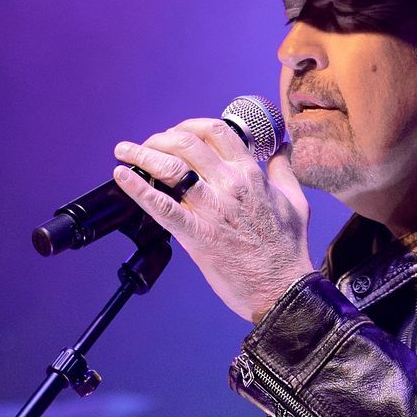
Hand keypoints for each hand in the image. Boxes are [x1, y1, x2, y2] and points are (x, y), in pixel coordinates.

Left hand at [113, 117, 311, 321]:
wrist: (284, 290)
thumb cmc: (289, 250)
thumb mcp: (295, 201)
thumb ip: (283, 171)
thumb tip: (280, 150)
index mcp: (250, 174)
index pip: (215, 131)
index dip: (190, 125)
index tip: (178, 133)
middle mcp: (229, 184)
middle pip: (186, 143)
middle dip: (161, 138)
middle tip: (149, 145)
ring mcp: (211, 209)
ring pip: (170, 168)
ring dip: (142, 154)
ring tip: (125, 152)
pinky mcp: (197, 235)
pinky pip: (162, 207)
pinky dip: (138, 189)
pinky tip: (121, 176)